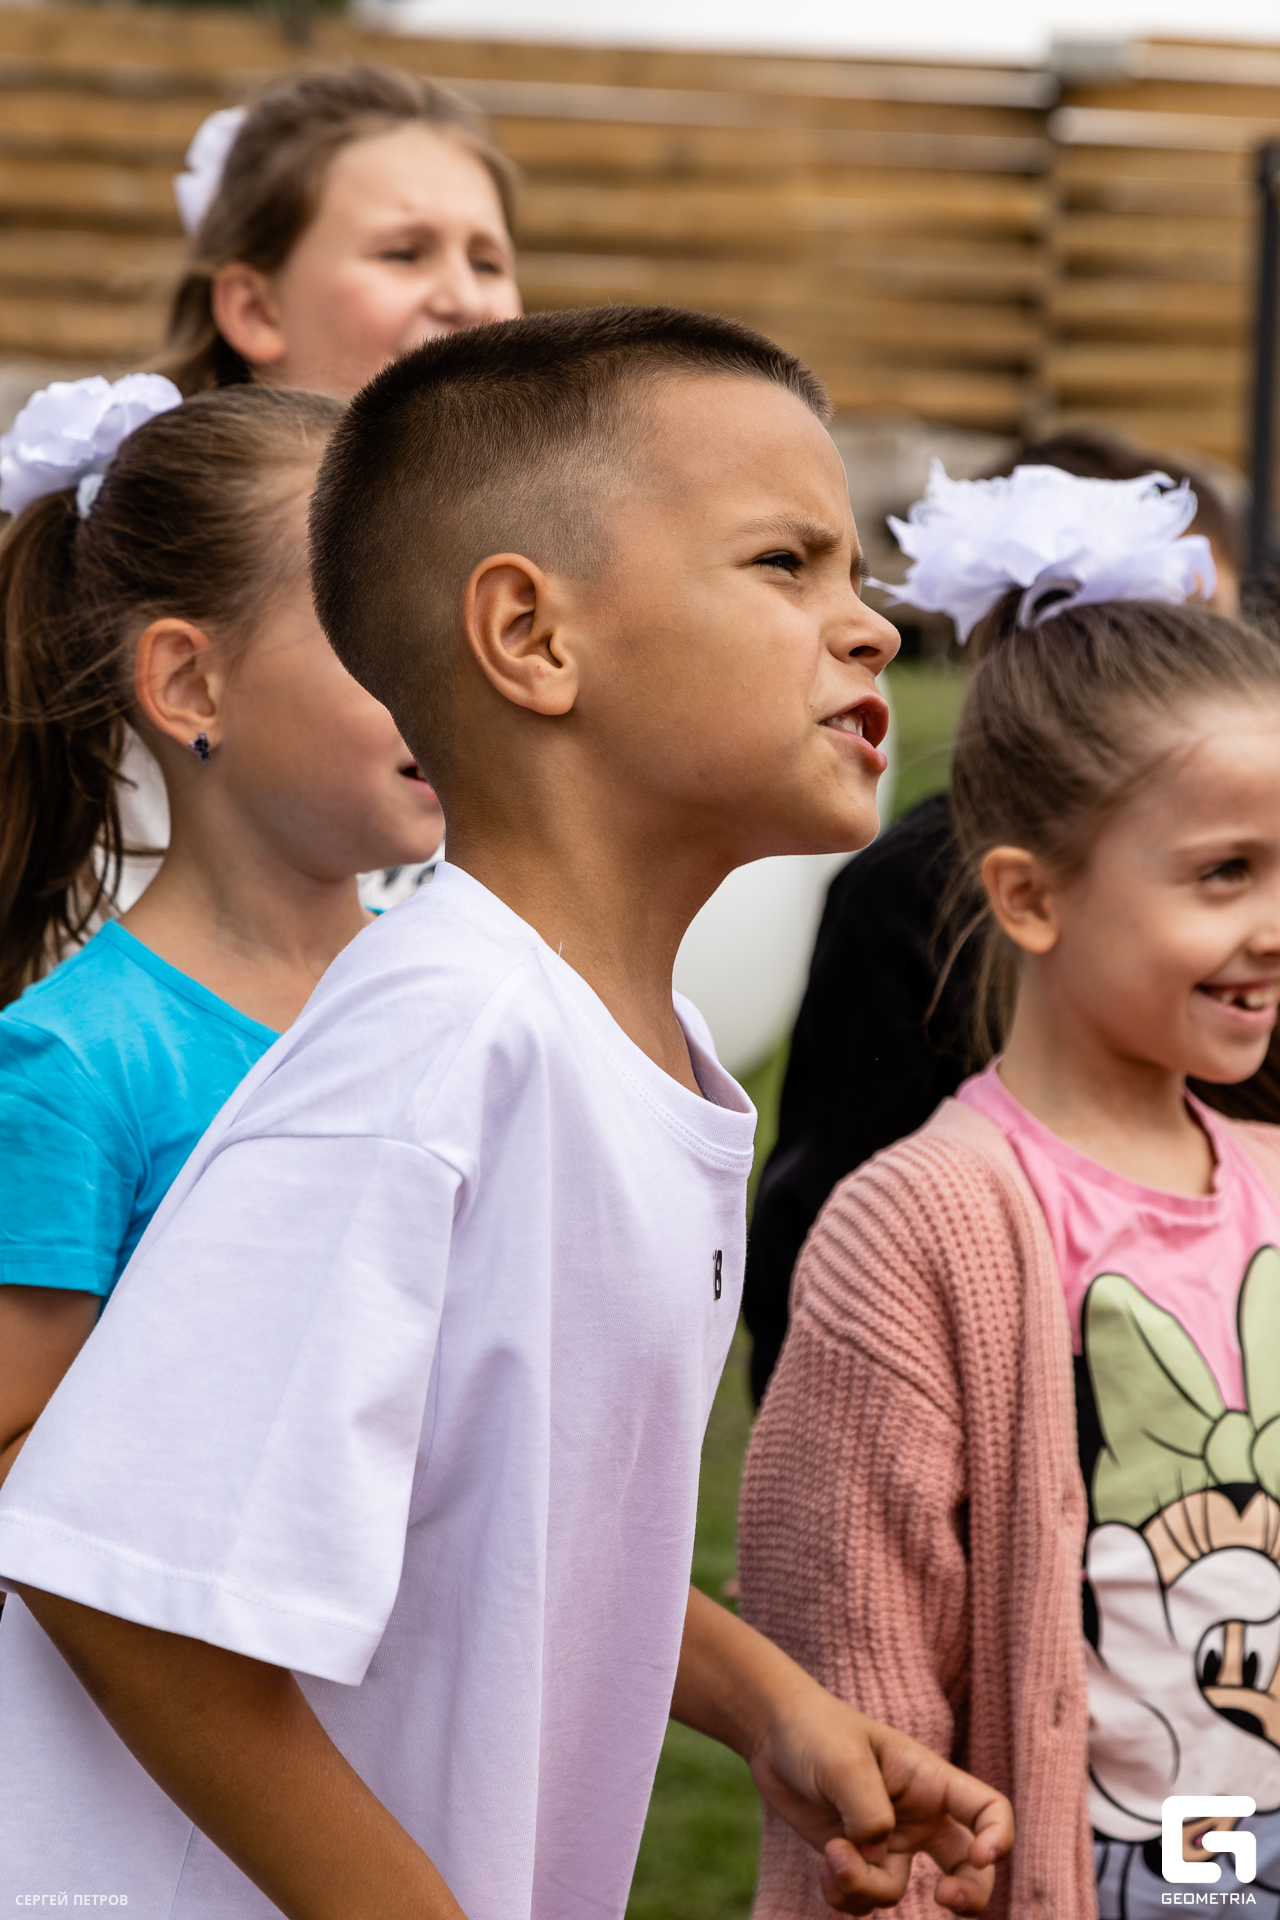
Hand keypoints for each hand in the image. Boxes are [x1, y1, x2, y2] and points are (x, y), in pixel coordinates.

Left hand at [671, 1589, 1011, 1915]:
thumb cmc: (815, 1731)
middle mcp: (917, 1815)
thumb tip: (877, 1855)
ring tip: (831, 1854)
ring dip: (864, 1885)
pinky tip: (823, 1865)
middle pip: (969, 1869)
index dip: (998, 1837)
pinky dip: (844, 1894)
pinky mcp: (857, 1860)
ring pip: (896, 1889)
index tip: (982, 1856)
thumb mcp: (843, 1761)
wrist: (772, 1735)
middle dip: (969, 1895)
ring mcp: (888, 1842)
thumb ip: (868, 1811)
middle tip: (944, 1899)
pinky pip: (863, 1899)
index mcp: (928, 1779)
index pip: (987, 1809)